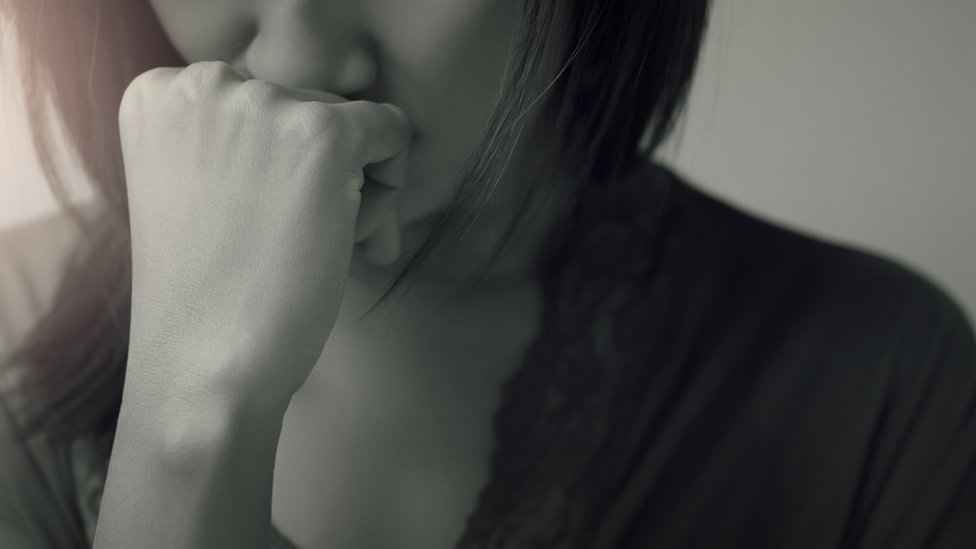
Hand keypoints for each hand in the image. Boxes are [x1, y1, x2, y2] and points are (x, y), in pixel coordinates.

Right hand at [118, 60, 410, 410]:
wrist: (201, 366)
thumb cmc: (209, 294)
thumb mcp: (201, 191)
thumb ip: (244, 143)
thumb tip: (349, 126)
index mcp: (159, 94)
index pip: (262, 102)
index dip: (279, 168)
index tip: (269, 221)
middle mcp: (203, 83)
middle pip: (308, 108)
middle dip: (323, 178)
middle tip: (298, 247)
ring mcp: (261, 104)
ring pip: (351, 125)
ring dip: (353, 189)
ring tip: (316, 250)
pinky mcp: (320, 133)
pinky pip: (392, 131)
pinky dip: (389, 187)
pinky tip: (353, 240)